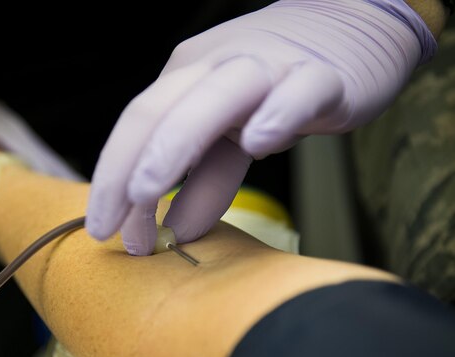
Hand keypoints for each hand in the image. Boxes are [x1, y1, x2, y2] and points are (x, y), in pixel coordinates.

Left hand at [85, 0, 436, 254]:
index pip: (137, 128)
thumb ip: (205, 180)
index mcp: (186, 80)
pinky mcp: (322, 76)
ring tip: (146, 191)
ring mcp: (268, 67)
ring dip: (174, 144)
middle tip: (111, 228)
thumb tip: (175, 232)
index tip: (100, 230)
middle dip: (125, 171)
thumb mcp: (233, 138)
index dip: (111, 178)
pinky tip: (259, 143)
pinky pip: (298, 91)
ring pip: (214, 97)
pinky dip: (278, 114)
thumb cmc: (279, 89)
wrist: (354, 26)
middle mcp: (216, 68)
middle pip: (158, 112)